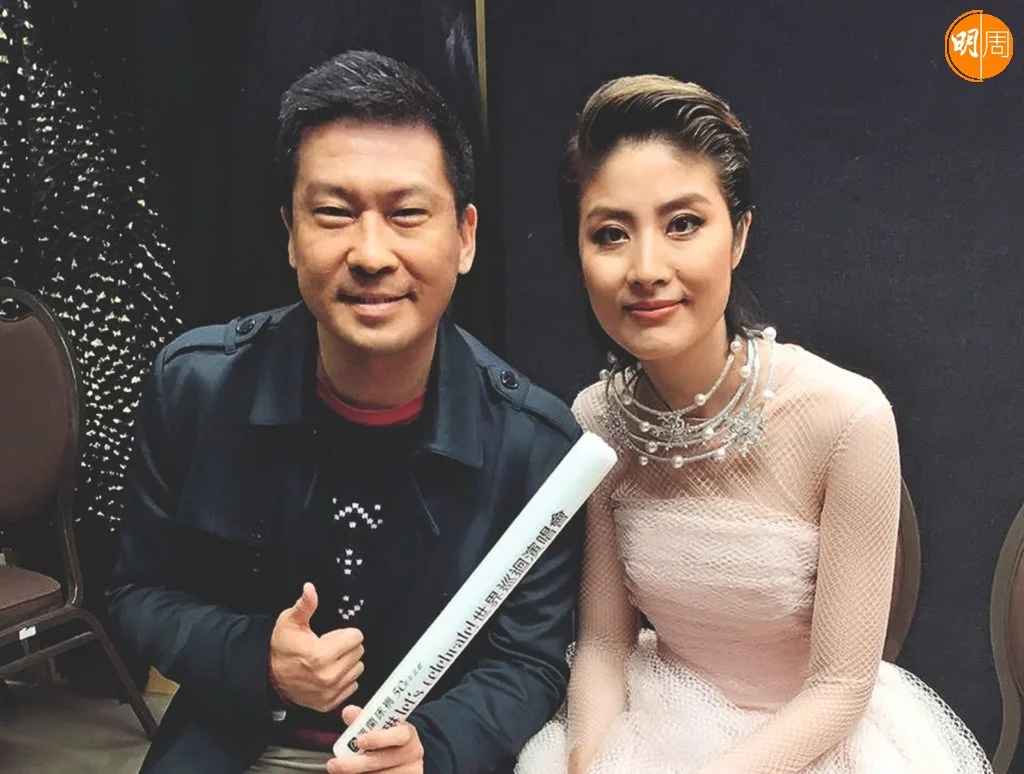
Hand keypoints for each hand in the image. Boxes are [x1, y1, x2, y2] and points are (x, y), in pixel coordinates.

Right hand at [269, 582, 364, 711]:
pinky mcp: (329, 703)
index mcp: (321, 655)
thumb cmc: (281, 647)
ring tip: (329, 660)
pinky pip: (352, 687)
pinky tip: (330, 673)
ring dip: (347, 663)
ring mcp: (329, 692)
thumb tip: (310, 589)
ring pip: (357, 670)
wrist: (269, 675)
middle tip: (330, 646)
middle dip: (347, 647)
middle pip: (358, 653)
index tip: (332, 636)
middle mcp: (328, 676)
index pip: (356, 638)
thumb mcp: (291, 621)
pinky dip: (344, 679)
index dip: (346, 633)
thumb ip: (305, 604)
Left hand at [327, 705, 423, 773]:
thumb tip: (347, 711)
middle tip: (333, 764)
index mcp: (407, 734)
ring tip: (339, 771)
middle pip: (382, 761)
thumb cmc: (389, 737)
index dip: (379, 738)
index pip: (398, 735)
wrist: (406, 755)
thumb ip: (364, 719)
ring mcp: (408, 771)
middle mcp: (411, 754)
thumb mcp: (381, 725)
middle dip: (354, 764)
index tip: (359, 741)